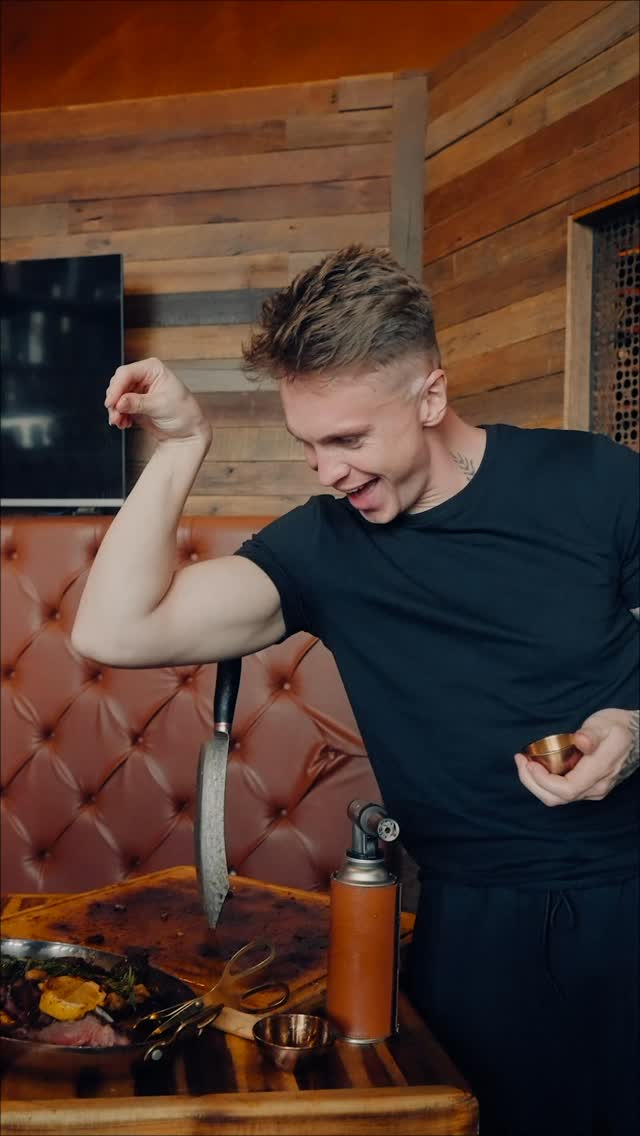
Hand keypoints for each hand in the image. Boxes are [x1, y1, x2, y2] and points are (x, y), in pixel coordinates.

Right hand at [105, 357, 211, 444]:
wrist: (187, 432)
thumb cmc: (183, 413)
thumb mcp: (160, 406)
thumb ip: (137, 403)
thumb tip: (120, 402)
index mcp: (153, 369)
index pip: (127, 373)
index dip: (116, 388)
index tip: (111, 403)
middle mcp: (144, 376)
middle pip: (118, 383)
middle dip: (115, 401)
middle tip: (116, 415)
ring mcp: (138, 390)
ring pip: (117, 396)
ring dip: (115, 410)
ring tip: (121, 422)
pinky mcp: (134, 402)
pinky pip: (119, 406)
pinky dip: (119, 415)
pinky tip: (124, 423)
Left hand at [514, 708, 638, 805]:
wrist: (636, 737)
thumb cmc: (618, 727)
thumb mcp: (605, 724)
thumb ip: (591, 734)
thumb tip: (580, 740)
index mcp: (599, 771)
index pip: (566, 789)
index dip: (542, 781)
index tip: (529, 762)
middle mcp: (596, 787)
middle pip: (556, 798)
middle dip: (532, 782)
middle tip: (520, 760)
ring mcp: (593, 790)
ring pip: (557, 798)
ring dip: (536, 783)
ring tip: (525, 762)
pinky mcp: (588, 788)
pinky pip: (562, 792)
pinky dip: (545, 782)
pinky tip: (538, 766)